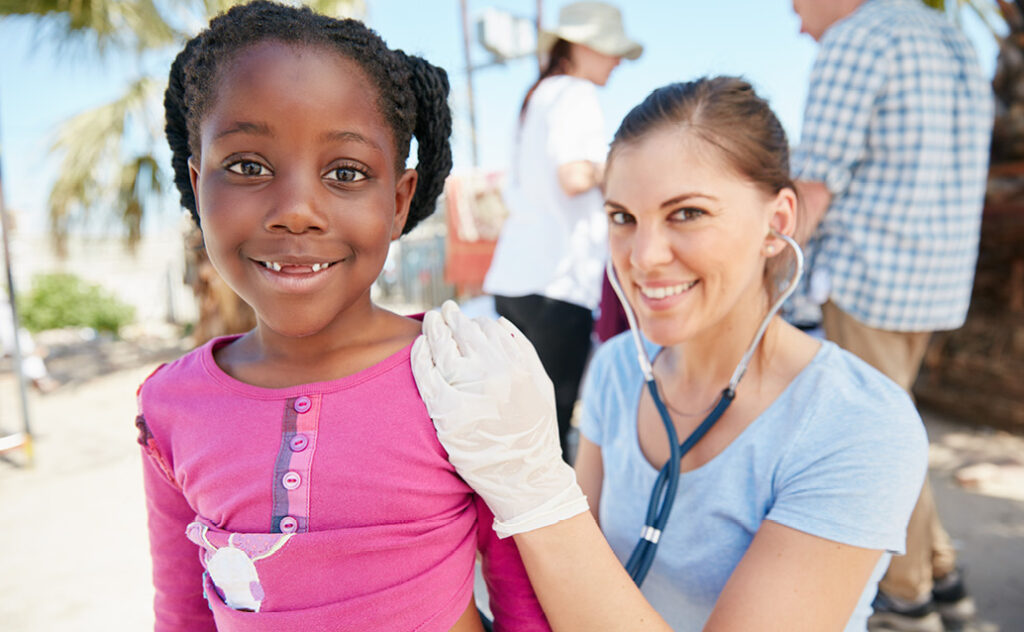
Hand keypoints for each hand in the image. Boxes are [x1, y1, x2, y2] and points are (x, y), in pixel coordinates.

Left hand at [411, 300, 588, 537]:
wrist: (525, 479)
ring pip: (444, 347)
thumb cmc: (534, 433)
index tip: (466, 323)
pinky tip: (419, 346)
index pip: (489, 328)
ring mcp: (471, 393)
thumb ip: (524, 350)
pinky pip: (427, 374)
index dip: (475, 323)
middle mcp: (496, 374)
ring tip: (430, 321)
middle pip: (465, 332)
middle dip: (452, 317)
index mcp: (519, 366)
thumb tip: (497, 322)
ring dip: (434, 329)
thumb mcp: (541, 386)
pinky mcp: (448, 413)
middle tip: (443, 311)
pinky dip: (420, 355)